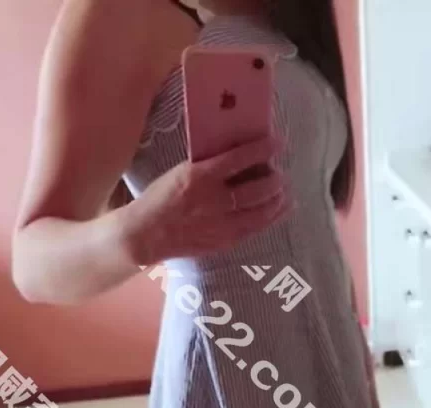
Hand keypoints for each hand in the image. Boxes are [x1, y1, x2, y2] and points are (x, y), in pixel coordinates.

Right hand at [125, 133, 289, 264]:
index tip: (277, 142)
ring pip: (260, 211)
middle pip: (257, 188)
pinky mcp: (223, 241)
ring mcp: (220, 224)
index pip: (240, 158)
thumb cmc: (160, 198)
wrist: (145, 235)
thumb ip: (208, 165)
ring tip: (285, 191)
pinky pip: (254, 228)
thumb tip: (238, 155)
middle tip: (279, 172)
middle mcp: (213, 200)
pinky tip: (281, 210)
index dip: (263, 149)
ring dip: (278, 199)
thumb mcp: (180, 172)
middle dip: (274, 178)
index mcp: (200, 176)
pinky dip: (271, 218)